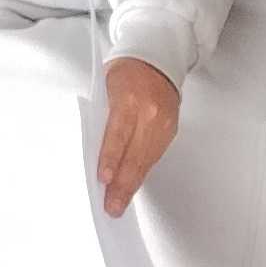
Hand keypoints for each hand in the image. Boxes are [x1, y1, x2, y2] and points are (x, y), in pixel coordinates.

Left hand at [98, 56, 178, 215]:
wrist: (156, 60)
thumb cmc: (126, 73)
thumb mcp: (106, 90)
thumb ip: (104, 119)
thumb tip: (96, 152)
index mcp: (130, 99)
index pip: (118, 135)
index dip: (111, 159)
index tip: (104, 180)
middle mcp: (150, 114)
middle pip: (135, 155)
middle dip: (122, 185)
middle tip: (113, 207)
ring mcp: (163, 124)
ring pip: (146, 161)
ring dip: (132, 184)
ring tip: (120, 204)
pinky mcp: (170, 131)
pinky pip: (154, 156)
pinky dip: (142, 172)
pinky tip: (133, 185)